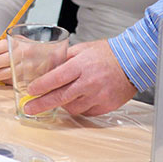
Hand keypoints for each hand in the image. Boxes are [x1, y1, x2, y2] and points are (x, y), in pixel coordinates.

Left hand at [23, 39, 137, 116]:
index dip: (41, 86)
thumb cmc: (108, 54)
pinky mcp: (106, 106)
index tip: (30, 91)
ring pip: (72, 108)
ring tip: (62, 96)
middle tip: (29, 108)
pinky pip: (86, 112)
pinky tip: (80, 98)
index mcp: (81, 66)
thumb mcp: (82, 49)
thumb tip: (45, 67)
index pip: (56, 78)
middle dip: (41, 104)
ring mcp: (98, 96)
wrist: (133, 62)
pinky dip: (79, 107)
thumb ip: (64, 59)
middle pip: (60, 97)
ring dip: (63, 104)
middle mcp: (89, 82)